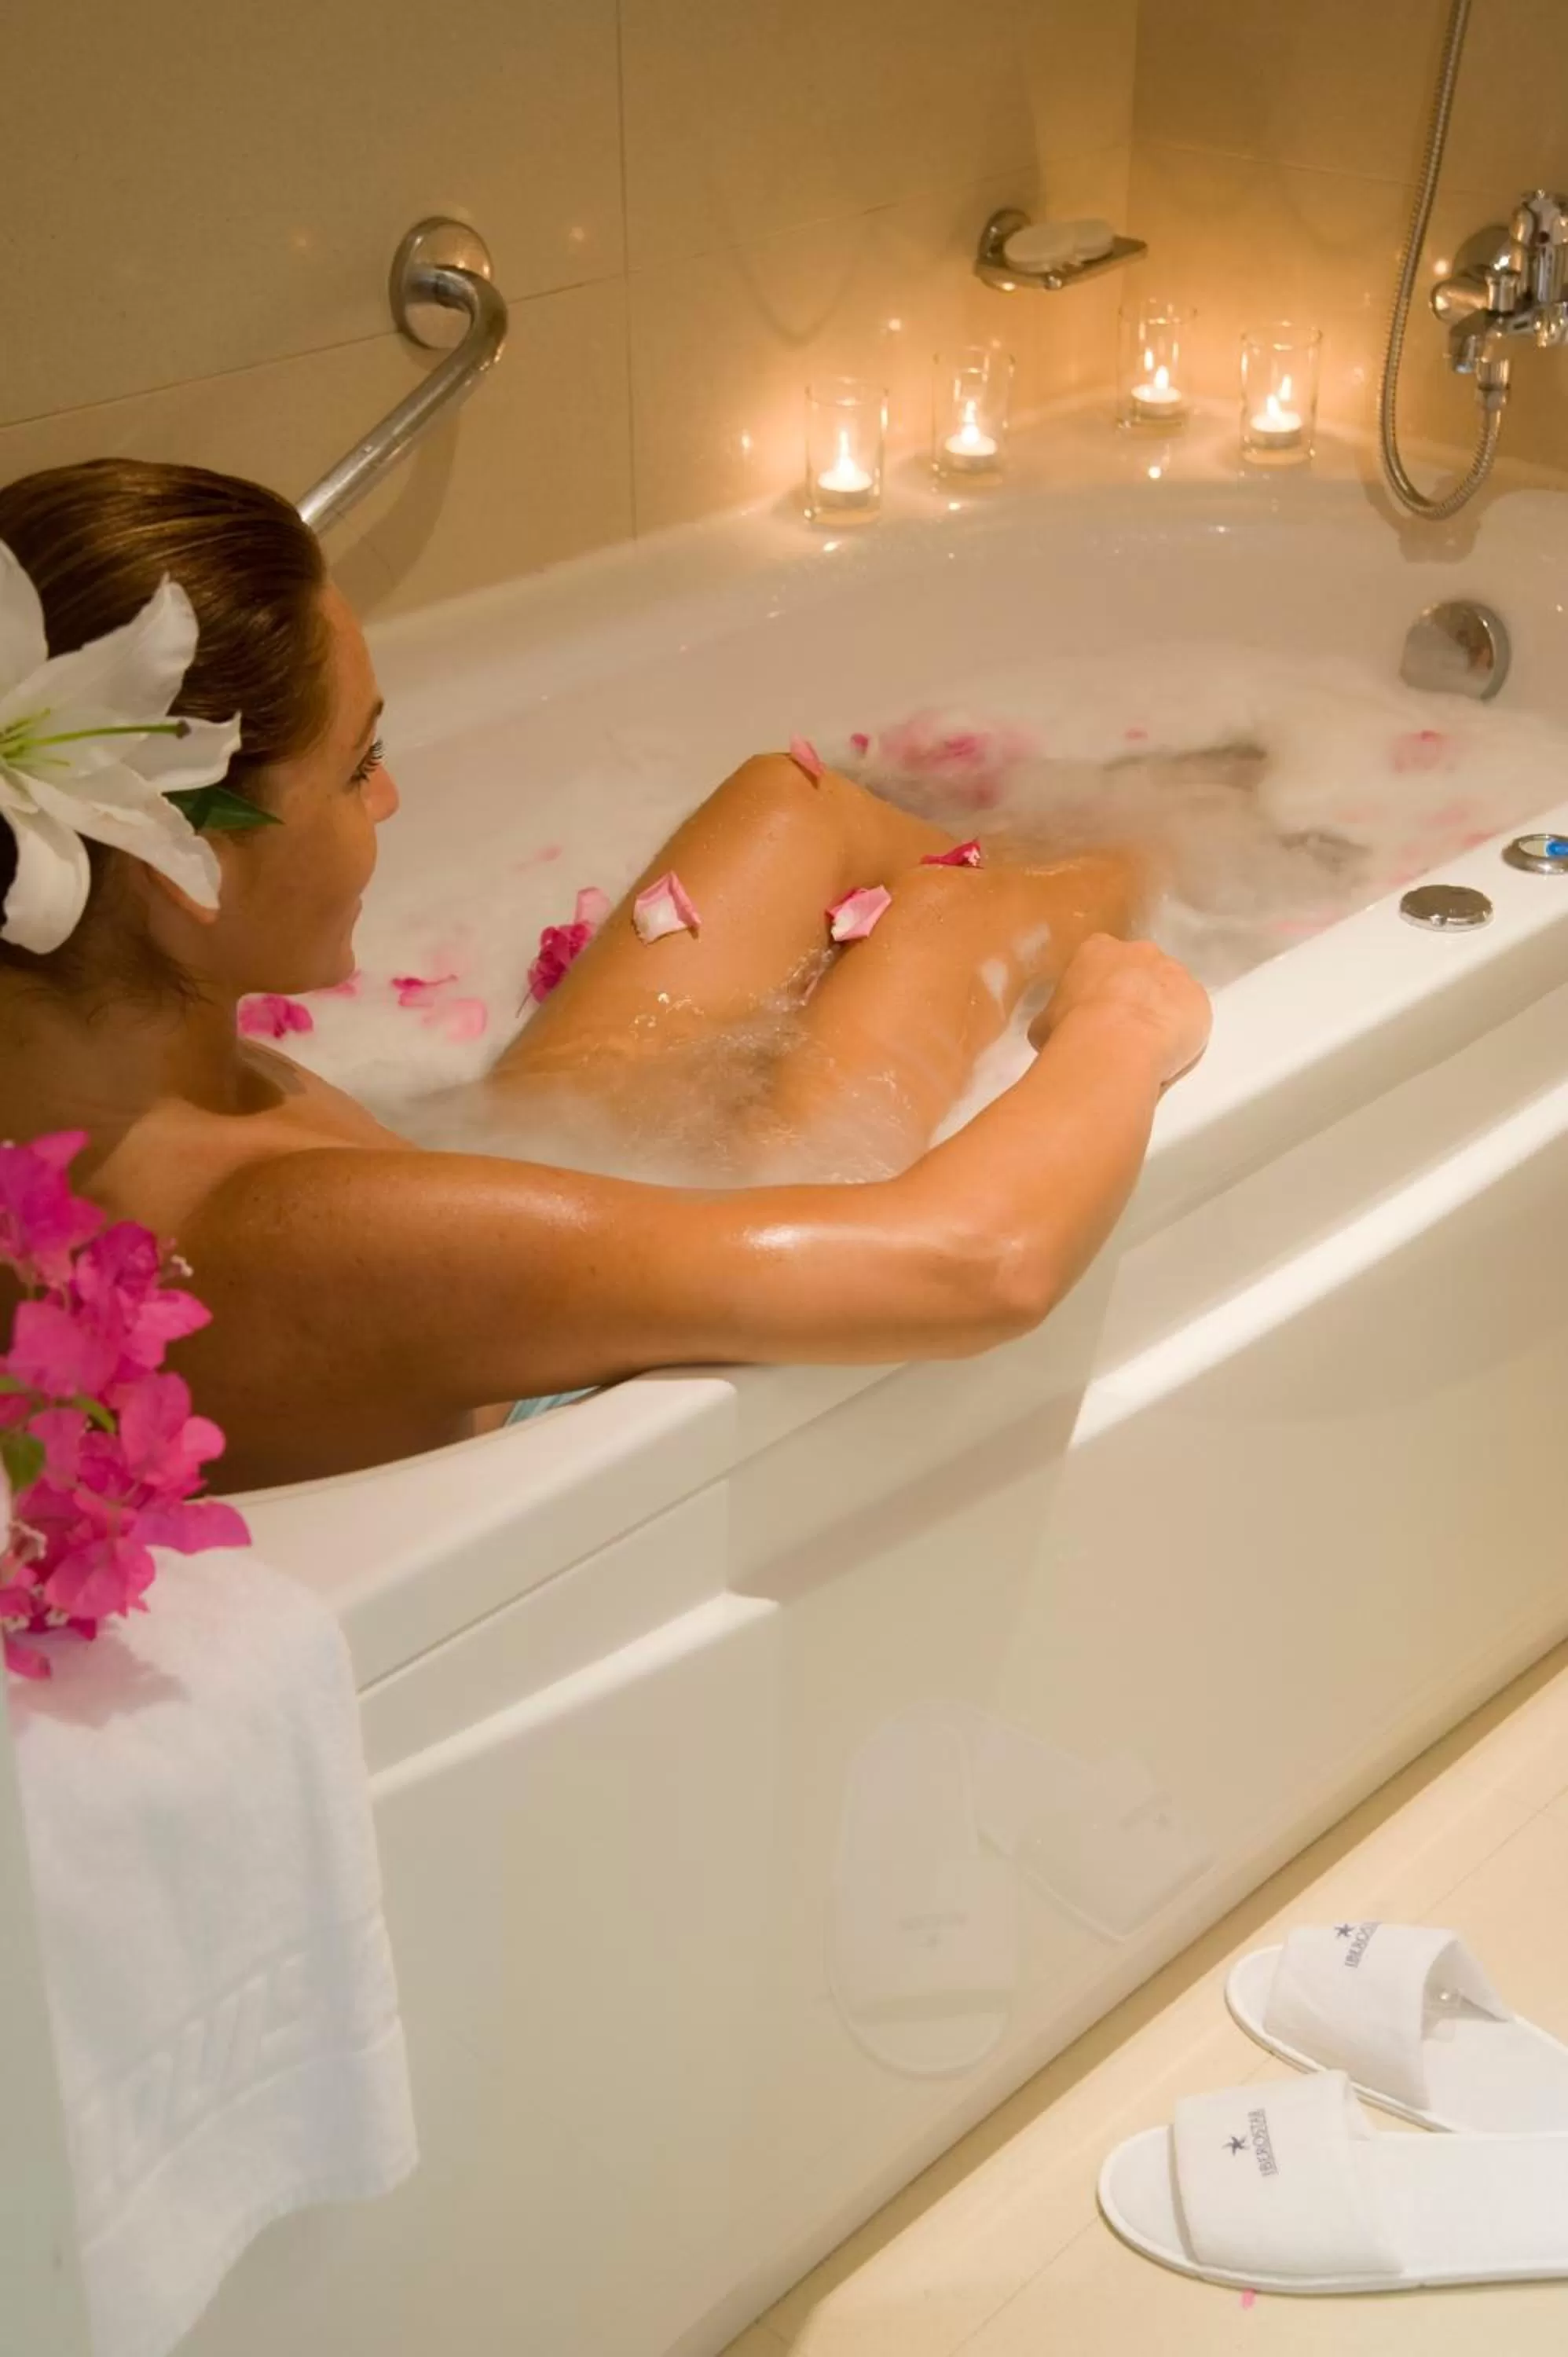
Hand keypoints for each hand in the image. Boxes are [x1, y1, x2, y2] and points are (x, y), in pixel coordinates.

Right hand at [1029, 934, 1211, 1086]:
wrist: (1115, 1044)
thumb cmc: (1071, 1029)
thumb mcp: (1045, 1024)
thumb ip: (1055, 1017)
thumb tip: (1053, 1030)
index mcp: (1096, 949)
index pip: (1099, 961)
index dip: (1098, 988)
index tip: (1095, 1012)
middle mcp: (1139, 950)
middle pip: (1139, 969)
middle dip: (1134, 994)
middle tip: (1123, 1029)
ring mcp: (1173, 971)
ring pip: (1169, 989)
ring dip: (1160, 1010)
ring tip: (1147, 1045)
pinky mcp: (1198, 997)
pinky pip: (1191, 1012)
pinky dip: (1182, 1029)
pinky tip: (1167, 1051)